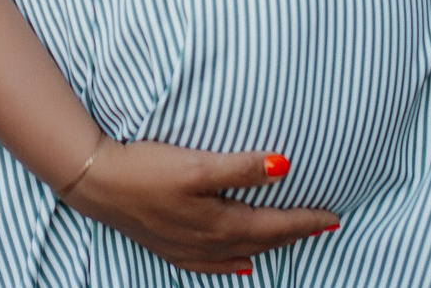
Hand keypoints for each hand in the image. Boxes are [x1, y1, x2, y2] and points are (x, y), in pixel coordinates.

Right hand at [63, 139, 338, 273]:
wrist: (96, 183)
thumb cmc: (146, 169)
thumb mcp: (198, 165)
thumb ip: (241, 168)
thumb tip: (284, 167)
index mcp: (220, 224)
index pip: (275, 226)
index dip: (306, 222)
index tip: (334, 218)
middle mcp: (208, 244)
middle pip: (262, 241)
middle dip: (294, 234)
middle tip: (322, 226)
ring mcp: (187, 249)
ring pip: (240, 253)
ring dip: (268, 246)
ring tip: (290, 239)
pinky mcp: (169, 247)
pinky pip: (212, 264)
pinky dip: (233, 263)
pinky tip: (240, 263)